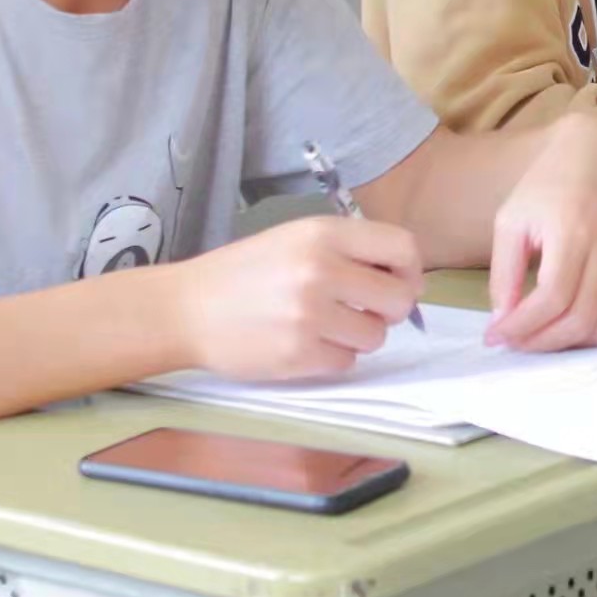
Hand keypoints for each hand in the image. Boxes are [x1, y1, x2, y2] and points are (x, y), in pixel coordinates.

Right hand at [169, 215, 422, 380]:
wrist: (186, 308)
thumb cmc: (247, 271)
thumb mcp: (296, 239)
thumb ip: (349, 251)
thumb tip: (407, 279)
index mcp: (323, 234)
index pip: (403, 248)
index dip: (410, 270)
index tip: (399, 281)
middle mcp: (321, 271)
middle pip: (398, 299)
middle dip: (389, 309)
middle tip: (365, 309)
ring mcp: (309, 316)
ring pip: (376, 336)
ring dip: (359, 335)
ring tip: (326, 325)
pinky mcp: (298, 355)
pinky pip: (346, 362)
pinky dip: (332, 356)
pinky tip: (305, 342)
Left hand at [486, 114, 596, 351]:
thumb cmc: (549, 183)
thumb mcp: (512, 220)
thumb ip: (503, 273)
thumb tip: (502, 321)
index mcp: (574, 231)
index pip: (551, 299)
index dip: (520, 327)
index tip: (494, 336)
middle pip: (577, 320)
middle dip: (539, 342)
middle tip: (512, 342)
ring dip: (563, 343)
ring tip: (534, 336)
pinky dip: (586, 329)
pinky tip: (560, 320)